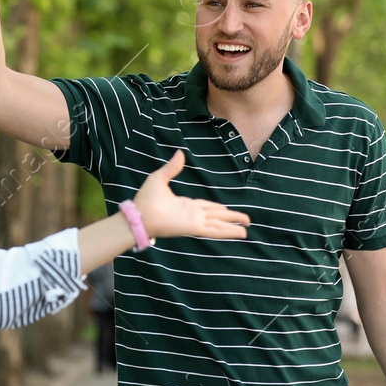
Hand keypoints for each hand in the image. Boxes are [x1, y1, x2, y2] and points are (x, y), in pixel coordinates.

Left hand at [132, 151, 251, 240]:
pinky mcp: (194, 228)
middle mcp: (192, 215)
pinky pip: (214, 230)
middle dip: (231, 217)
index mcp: (185, 205)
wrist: (139, 214)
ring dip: (233, 226)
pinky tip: (239, 233)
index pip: (206, 207)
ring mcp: (194, 222)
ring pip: (219, 224)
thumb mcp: (159, 178)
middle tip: (246, 220)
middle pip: (217, 216)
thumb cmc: (145, 199)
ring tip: (246, 230)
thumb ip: (172, 168)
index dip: (218, 208)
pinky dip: (228, 232)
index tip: (227, 209)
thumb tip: (180, 153)